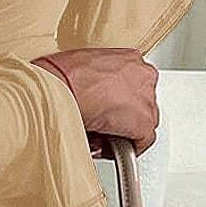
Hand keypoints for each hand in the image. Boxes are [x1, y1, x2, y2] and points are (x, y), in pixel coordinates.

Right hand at [34, 49, 159, 154]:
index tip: (105, 110)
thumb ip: (98, 82)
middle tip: (102, 126)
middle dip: (123, 118)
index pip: (133, 85)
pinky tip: (107, 148)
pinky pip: (142, 141)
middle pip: (141, 104)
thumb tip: (95, 99)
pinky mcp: (144, 122)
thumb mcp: (84, 69)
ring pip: (143, 123)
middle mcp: (143, 74)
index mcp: (129, 59)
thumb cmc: (62, 76)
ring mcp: (146, 98)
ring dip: (123, 132)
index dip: (118, 103)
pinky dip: (126, 148)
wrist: (59, 88)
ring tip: (100, 136)